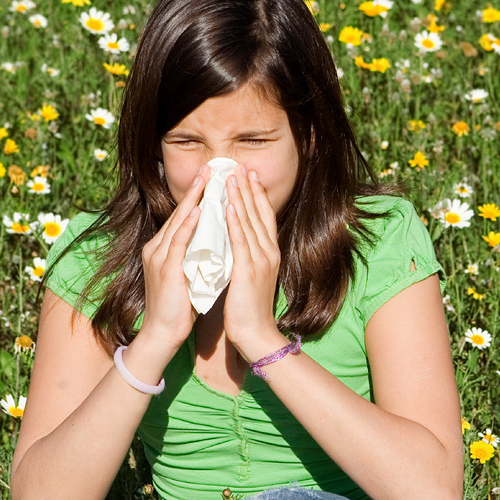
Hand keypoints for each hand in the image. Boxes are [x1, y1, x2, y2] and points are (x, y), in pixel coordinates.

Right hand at [138, 165, 207, 349]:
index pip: (183, 216)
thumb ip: (197, 255)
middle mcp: (157, 247)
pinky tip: (199, 210)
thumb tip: (216, 241)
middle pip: (180, 212)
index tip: (213, 178)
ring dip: (194, 199)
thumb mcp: (190, 273)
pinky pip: (178, 242)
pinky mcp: (165, 269)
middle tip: (212, 167)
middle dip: (196, 189)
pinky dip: (188, 225)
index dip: (198, 196)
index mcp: (164, 248)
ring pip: (179, 221)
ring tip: (207, 179)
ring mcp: (159, 257)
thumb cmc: (180, 307)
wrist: (164, 334)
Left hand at [223, 164, 287, 360]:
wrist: (255, 333)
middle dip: (249, 188)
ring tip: (232, 177)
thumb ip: (247, 256)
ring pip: (250, 222)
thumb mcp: (251, 276)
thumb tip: (237, 240)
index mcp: (270, 253)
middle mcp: (268, 252)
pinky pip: (240, 241)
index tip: (250, 175)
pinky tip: (229, 206)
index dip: (258, 194)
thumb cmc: (249, 308)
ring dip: (241, 198)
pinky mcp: (248, 270)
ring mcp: (260, 260)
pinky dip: (235, 222)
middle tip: (241, 166)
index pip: (265, 217)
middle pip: (259, 213)